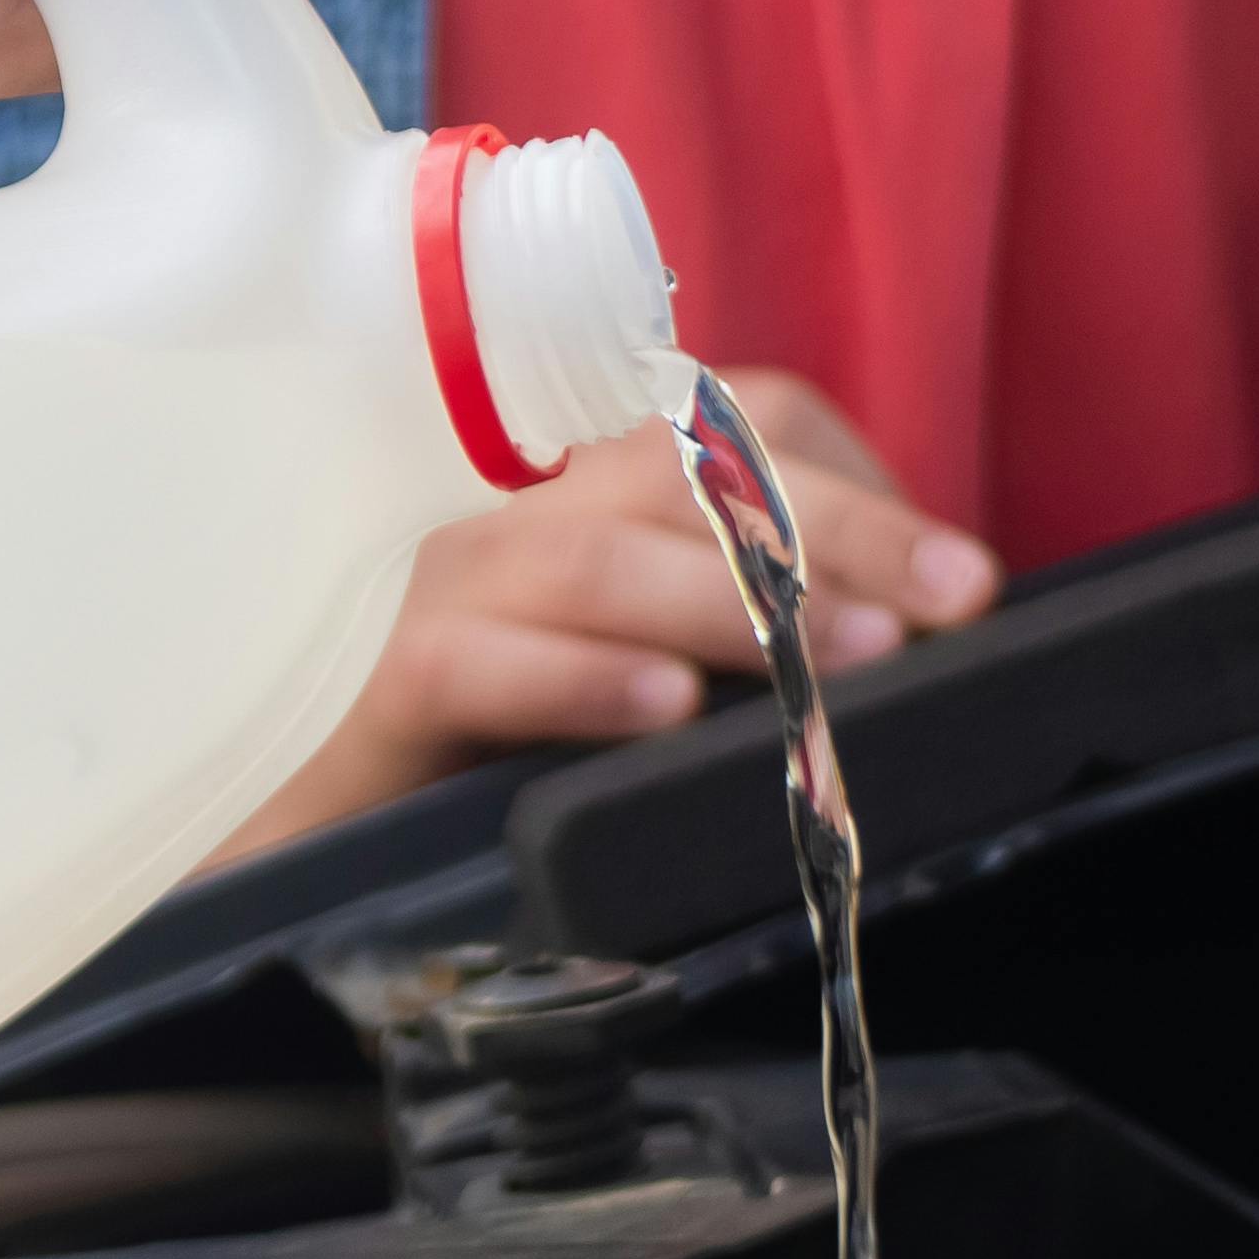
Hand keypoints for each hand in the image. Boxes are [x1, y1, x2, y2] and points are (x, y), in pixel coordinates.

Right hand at [215, 367, 998, 862]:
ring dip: (732, 602)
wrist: (294, 836)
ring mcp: (438, 582)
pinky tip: (663, 712)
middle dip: (833, 533)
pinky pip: (479, 659)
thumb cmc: (484, 749)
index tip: (965, 581)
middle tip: (949, 607)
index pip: (727, 421)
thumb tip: (896, 650)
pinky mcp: (380, 680)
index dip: (854, 486)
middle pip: (681, 470)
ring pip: (591, 556)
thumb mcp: (632, 674)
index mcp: (580, 485)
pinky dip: (579, 679)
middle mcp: (509, 505)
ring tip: (846, 662)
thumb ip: (734, 637)